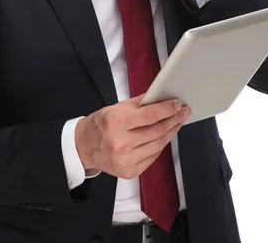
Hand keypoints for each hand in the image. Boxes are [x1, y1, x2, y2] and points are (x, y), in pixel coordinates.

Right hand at [74, 94, 190, 178]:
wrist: (84, 147)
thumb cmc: (100, 124)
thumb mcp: (116, 107)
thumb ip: (139, 103)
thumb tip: (160, 97)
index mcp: (115, 123)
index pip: (149, 115)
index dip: (167, 109)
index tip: (177, 104)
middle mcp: (120, 143)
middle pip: (157, 131)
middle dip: (174, 120)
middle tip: (183, 112)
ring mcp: (125, 160)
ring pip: (158, 145)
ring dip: (171, 132)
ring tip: (177, 122)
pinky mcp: (129, 172)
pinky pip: (153, 156)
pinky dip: (161, 145)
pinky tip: (165, 135)